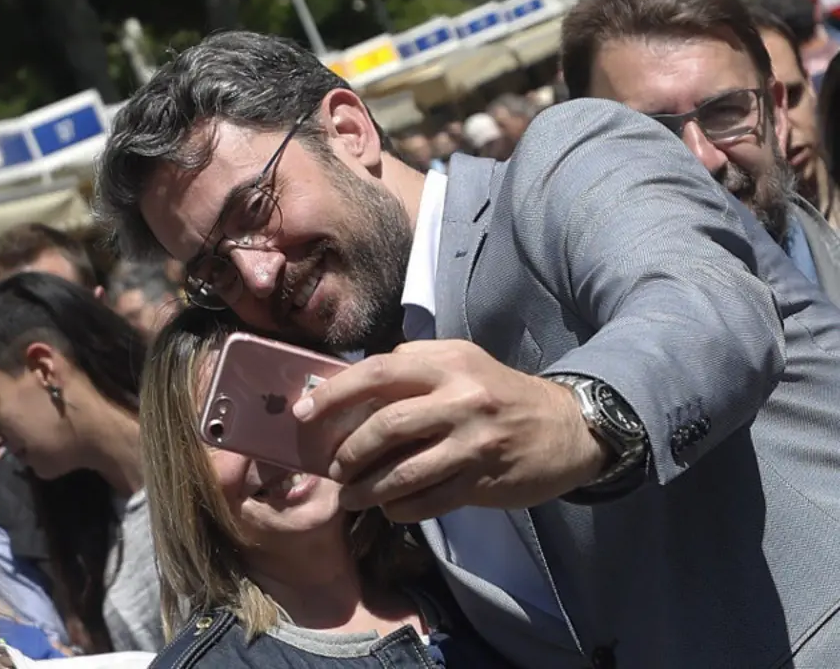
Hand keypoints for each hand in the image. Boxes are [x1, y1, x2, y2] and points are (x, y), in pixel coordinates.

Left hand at [292, 340, 607, 521]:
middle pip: (385, 426)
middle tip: (331, 468)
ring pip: (403, 472)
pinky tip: (389, 507)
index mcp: (447, 364)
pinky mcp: (482, 480)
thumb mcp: (461, 362)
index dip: (334, 394)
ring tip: (349, 496)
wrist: (567, 428)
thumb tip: (351, 384)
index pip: (377, 373)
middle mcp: (460, 399)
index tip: (304, 413)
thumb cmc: (498, 393)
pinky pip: (428, 500)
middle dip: (348, 452)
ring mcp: (473, 442)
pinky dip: (400, 508)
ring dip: (366, 489)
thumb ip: (413, 367)